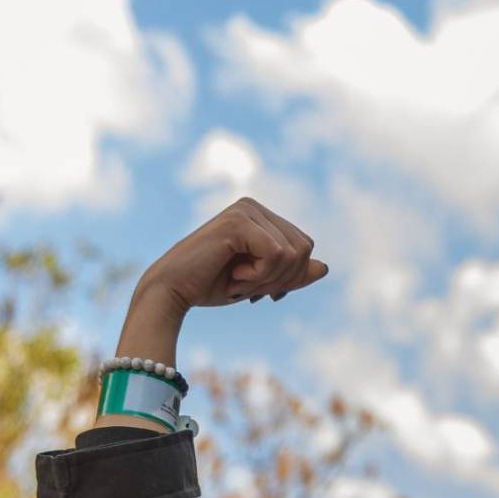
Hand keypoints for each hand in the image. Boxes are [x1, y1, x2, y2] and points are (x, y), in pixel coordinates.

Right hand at [137, 198, 329, 313]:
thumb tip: (325, 268)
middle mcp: (254, 206)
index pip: (304, 247)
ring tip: (238, 279)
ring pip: (293, 254)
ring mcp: (246, 210)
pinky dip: (258, 276)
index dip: (290, 277)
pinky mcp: (239, 221)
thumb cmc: (213, 285)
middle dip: (282, 279)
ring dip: (268, 279)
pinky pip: (277, 256)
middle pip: (304, 250)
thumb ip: (292, 275)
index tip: (258, 286)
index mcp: (261, 216)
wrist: (173, 290)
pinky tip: (233, 274)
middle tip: (247, 286)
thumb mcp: (262, 282)